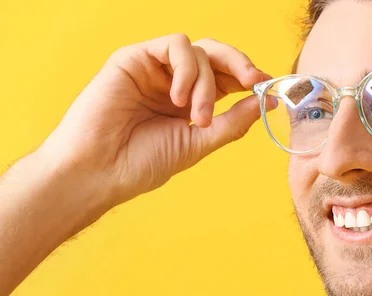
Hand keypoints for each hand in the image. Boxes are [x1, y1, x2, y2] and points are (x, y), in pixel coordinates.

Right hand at [39, 34, 270, 207]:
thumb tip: (266, 102)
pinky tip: (178, 97)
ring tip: (197, 116)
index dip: (249, 78)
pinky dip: (187, 69)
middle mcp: (174, 82)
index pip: (226, 79)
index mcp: (190, 103)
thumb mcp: (199, 142)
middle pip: (217, 56)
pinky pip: (174, 45)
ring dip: (207, 83)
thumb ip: (232, 121)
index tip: (269, 86)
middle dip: (241, 65)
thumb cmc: (142, 163)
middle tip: (254, 81)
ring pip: (199, 52)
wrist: (99, 171)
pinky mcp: (134, 58)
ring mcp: (154, 70)